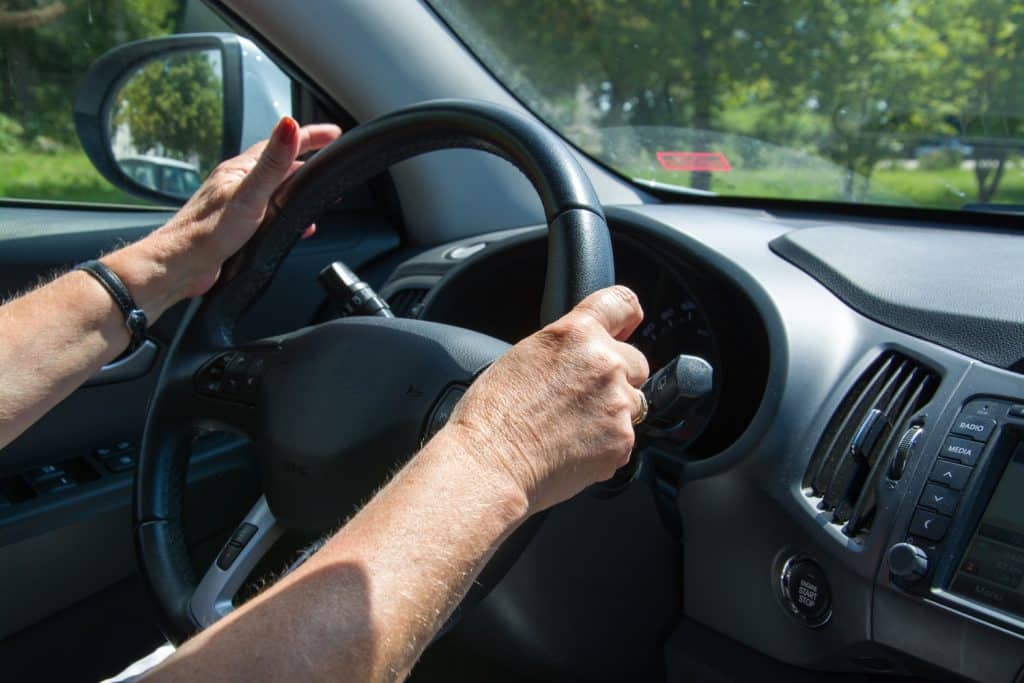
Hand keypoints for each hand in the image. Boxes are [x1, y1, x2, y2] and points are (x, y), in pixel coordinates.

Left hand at [104, 117, 341, 319]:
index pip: (282, 143)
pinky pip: (269, 213)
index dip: (310, 135)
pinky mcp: (237, 227)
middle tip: (330, 160)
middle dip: (308, 160)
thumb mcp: (249, 195)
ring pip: (275, 190)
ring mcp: (237, 204)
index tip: (333, 133)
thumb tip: (289, 126)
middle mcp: (238, 184)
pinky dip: (287, 214)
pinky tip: (293, 227)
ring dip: (298, 189)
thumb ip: (273, 163)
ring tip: (318, 195)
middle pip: (280, 164)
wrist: (179, 267)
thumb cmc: (207, 234)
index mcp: (240, 170)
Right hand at [444, 286, 649, 514]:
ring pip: (632, 403)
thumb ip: (564, 350)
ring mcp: (618, 403)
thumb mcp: (523, 356)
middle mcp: (604, 363)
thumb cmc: (491, 415)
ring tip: (569, 428)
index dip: (625, 319)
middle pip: (635, 361)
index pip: (622, 304)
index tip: (625, 328)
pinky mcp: (623, 441)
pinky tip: (572, 448)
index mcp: (576, 334)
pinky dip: (605, 445)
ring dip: (610, 413)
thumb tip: (578, 357)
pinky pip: (624, 438)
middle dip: (617, 377)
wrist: (490, 464)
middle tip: (581, 397)